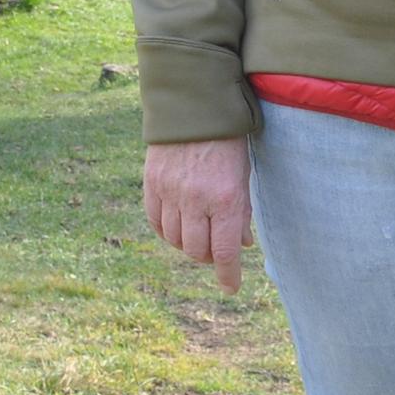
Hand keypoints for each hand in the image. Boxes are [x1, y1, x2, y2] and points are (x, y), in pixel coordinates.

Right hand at [144, 137, 251, 291]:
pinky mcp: (152, 183)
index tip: (230, 287)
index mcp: (225, 199)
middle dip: (208, 256)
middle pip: (196, 250)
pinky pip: (155, 221)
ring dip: (187, 244)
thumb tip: (242, 245)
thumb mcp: (243, 177)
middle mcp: (196, 200)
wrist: (193, 107)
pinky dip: (166, 230)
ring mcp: (170, 192)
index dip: (228, 275)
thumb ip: (241, 213)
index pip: (225, 252)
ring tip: (197, 233)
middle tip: (215, 249)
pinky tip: (176, 225)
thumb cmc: (227, 143)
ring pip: (174, 239)